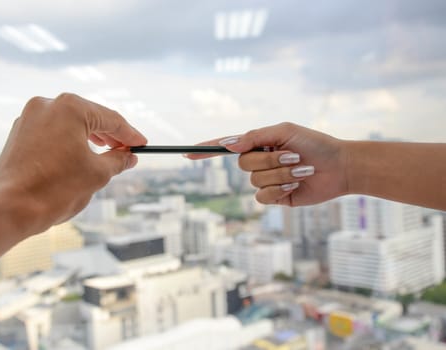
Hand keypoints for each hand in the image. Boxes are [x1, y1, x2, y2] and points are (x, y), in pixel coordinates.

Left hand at [0, 93, 146, 234]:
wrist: (9, 208)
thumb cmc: (55, 189)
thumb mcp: (97, 174)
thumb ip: (117, 160)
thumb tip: (129, 156)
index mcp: (70, 108)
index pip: (110, 119)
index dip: (130, 134)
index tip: (142, 145)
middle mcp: (48, 105)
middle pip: (89, 117)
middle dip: (110, 135)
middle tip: (127, 151)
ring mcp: (30, 117)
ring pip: (70, 124)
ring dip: (90, 138)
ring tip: (106, 154)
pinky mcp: (19, 133)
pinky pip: (52, 132)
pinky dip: (69, 142)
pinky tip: (79, 157)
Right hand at [187, 122, 348, 205]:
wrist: (340, 167)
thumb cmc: (315, 144)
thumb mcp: (285, 131)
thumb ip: (255, 136)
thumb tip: (228, 143)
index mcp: (258, 144)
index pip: (226, 147)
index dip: (206, 150)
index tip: (187, 153)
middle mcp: (259, 162)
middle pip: (243, 165)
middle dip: (271, 161)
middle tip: (294, 156)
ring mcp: (266, 181)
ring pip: (256, 182)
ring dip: (282, 175)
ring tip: (302, 171)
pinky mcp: (275, 197)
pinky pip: (263, 197)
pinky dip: (281, 190)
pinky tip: (297, 185)